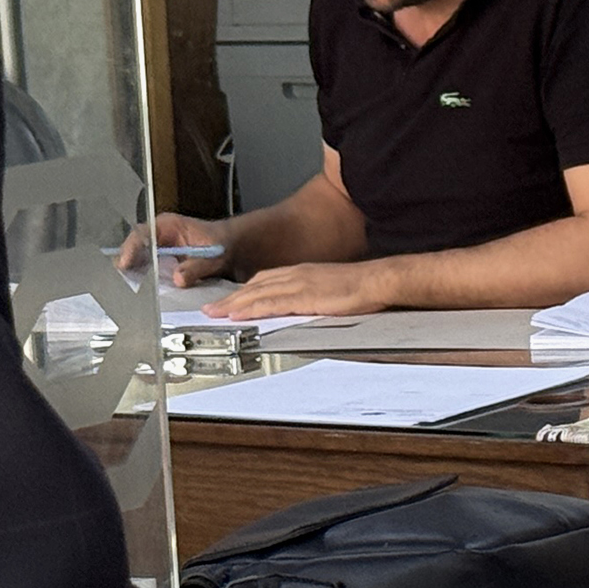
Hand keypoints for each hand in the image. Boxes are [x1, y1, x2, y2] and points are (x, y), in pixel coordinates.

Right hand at [112, 211, 230, 277]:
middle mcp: (158, 233)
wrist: (229, 247)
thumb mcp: (213, 256)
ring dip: (131, 272)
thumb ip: (196, 267)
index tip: (125, 264)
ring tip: (126, 287)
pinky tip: (139, 289)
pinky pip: (143, 267)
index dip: (131, 249)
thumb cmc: (221, 244)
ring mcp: (156, 246)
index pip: (142, 234)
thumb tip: (178, 279)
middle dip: (126, 262)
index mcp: (168, 224)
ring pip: (135, 258)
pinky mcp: (158, 259)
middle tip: (122, 281)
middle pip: (133, 246)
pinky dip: (140, 277)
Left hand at [211, 259, 395, 317]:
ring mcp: (298, 284)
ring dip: (233, 304)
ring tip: (216, 314)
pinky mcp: (303, 296)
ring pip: (257, 293)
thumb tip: (302, 309)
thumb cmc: (360, 287)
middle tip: (211, 309)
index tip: (229, 301)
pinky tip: (238, 315)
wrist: (376, 280)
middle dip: (231, 299)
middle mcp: (295, 274)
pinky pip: (270, 303)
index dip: (243, 291)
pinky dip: (250, 309)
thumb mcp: (330, 288)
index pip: (264, 281)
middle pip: (254, 286)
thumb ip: (312, 297)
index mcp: (302, 272)